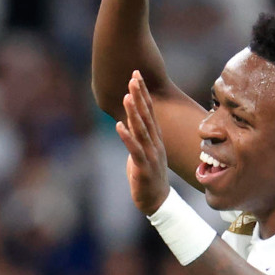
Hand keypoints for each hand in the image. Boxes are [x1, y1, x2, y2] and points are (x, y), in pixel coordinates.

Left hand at [116, 70, 170, 213]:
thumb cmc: (147, 174)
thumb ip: (138, 135)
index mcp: (154, 137)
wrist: (157, 200)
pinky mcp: (143, 167)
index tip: (137, 75)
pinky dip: (126, 137)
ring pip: (141, 130)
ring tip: (127, 96)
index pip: (149, 110)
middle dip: (139, 95)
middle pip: (146, 115)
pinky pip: (134, 150)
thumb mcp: (143, 150)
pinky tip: (118, 125)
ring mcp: (150, 154)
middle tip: (134, 76)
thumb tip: (129, 121)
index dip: (143, 92)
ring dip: (134, 112)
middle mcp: (155, 142)